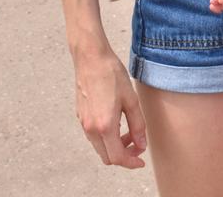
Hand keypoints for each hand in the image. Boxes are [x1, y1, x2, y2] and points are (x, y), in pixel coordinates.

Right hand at [73, 48, 147, 168]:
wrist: (91, 58)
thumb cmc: (111, 74)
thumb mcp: (131, 99)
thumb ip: (138, 124)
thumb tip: (141, 144)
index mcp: (104, 125)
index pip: (117, 157)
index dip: (131, 162)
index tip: (141, 161)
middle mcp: (91, 129)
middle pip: (107, 157)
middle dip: (124, 155)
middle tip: (137, 144)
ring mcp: (83, 123)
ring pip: (100, 148)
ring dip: (115, 146)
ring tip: (129, 131)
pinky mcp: (81, 117)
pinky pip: (94, 136)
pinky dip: (107, 137)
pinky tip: (117, 122)